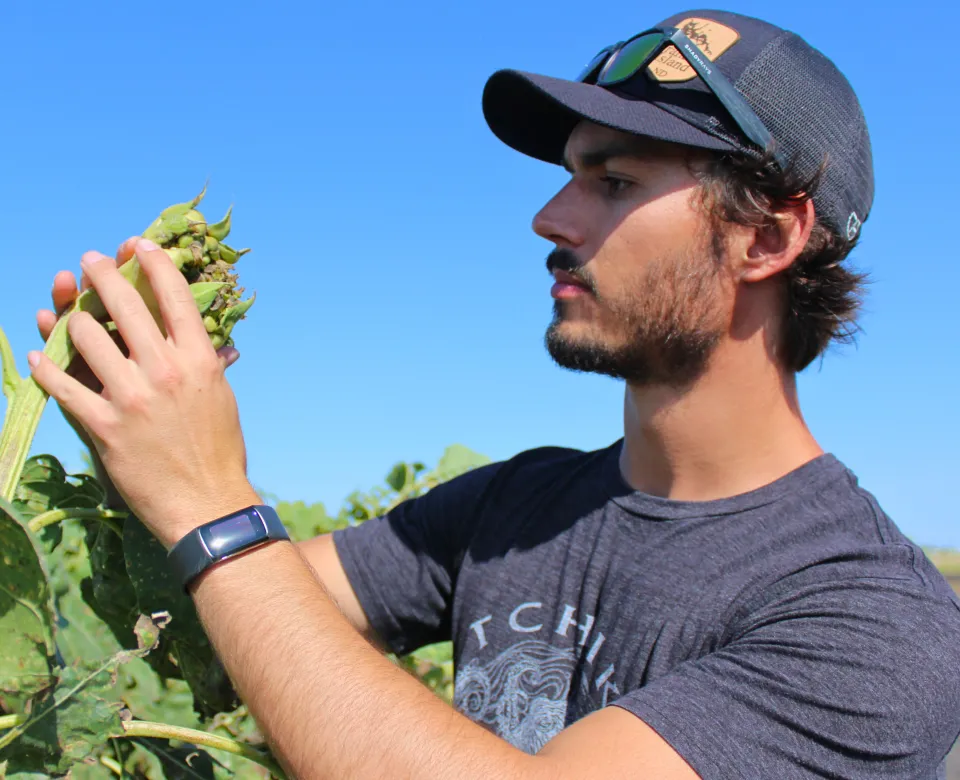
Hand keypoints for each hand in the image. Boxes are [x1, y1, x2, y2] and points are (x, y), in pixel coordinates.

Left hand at [29, 239, 257, 546]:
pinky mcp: (105, 427)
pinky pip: (64, 388)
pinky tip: (39, 358)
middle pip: (126, 305)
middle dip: (104, 274)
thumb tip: (214, 345)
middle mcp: (165, 371)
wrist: (207, 504)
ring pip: (87, 338)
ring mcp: (132, 398)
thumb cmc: (221, 451)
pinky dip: (47, 369)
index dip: (154, 263)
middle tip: (91, 260)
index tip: (140, 245)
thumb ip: (207, 365)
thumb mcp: (221, 398)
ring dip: (72, 321)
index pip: (174, 296)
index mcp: (199, 360)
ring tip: (67, 314)